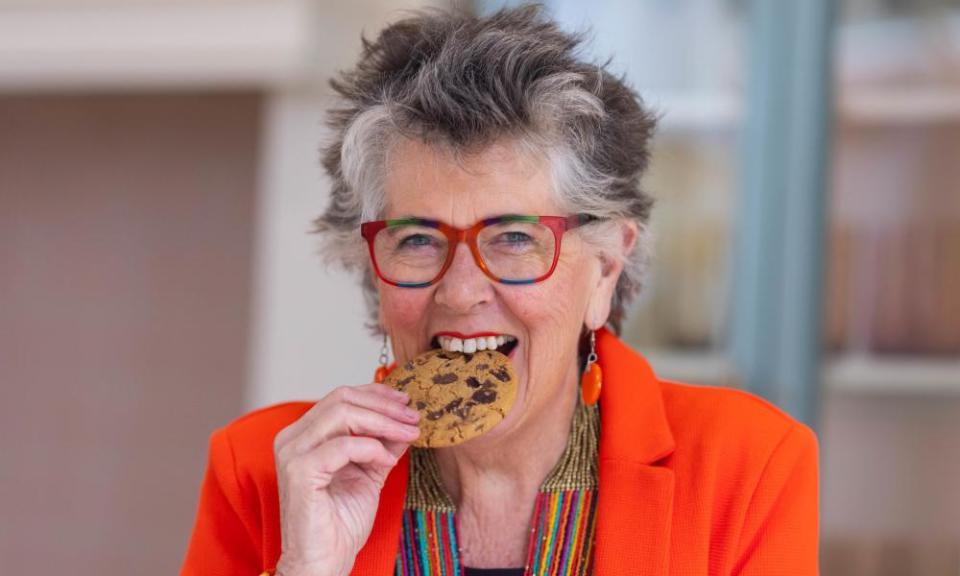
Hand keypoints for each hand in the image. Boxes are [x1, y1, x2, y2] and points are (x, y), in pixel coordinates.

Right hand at [272, 383, 419, 575]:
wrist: (324, 562)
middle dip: (384, 405)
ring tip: (408, 433)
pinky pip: (342, 445)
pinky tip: (387, 460)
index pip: (341, 397)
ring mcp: (292, 453)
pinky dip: (370, 447)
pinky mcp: (299, 472)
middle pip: (342, 398)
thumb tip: (405, 421)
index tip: (406, 403)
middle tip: (412, 418)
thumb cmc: (341, 523)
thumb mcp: (370, 473)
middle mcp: (293, 438)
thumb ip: (382, 445)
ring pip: (341, 414)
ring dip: (382, 421)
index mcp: (304, 435)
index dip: (377, 395)